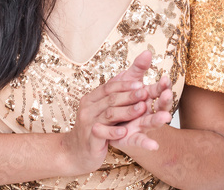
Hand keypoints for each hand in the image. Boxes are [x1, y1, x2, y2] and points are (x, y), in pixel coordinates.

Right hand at [61, 50, 172, 174]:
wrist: (77, 153)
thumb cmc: (96, 127)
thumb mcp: (105, 108)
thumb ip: (118, 89)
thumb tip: (129, 69)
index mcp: (91, 99)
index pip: (109, 87)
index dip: (125, 84)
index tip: (141, 82)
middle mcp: (88, 109)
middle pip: (111, 99)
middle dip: (130, 95)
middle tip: (146, 92)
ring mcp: (88, 124)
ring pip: (110, 114)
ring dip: (127, 111)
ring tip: (143, 109)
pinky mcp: (91, 141)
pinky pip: (103, 134)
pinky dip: (114, 132)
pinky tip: (125, 132)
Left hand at [107, 54, 172, 151]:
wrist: (106, 123)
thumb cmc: (121, 99)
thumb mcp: (128, 82)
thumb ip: (138, 69)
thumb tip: (147, 51)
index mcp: (148, 98)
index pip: (158, 90)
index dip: (163, 85)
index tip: (166, 78)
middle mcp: (148, 112)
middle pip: (159, 106)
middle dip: (164, 100)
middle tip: (167, 93)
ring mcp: (142, 125)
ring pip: (153, 122)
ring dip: (159, 120)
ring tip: (166, 117)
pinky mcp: (133, 138)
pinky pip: (141, 141)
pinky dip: (147, 143)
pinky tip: (154, 146)